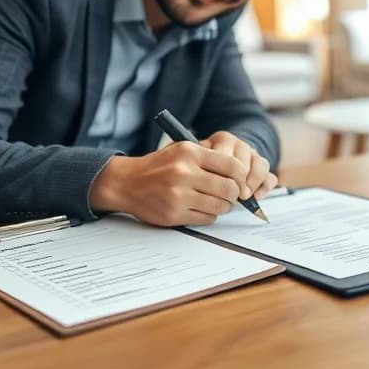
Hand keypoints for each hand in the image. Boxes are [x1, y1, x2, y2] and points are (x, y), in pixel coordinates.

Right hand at [89, 140, 251, 225]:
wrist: (126, 182)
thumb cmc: (158, 166)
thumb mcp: (181, 150)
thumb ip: (209, 158)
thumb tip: (241, 174)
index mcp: (189, 152)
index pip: (232, 166)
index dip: (242, 176)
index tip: (241, 181)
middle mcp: (184, 173)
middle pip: (229, 188)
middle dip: (235, 194)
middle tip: (232, 194)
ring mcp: (178, 195)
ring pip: (220, 206)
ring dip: (224, 206)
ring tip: (217, 201)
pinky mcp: (174, 214)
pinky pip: (206, 218)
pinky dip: (210, 215)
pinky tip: (202, 208)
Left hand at [199, 131, 277, 200]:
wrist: (223, 156)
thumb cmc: (206, 163)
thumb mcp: (199, 160)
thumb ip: (201, 167)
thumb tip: (203, 183)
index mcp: (223, 140)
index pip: (225, 156)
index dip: (222, 174)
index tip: (217, 188)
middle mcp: (240, 144)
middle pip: (243, 162)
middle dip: (238, 181)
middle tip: (232, 195)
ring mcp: (254, 154)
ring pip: (260, 166)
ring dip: (252, 184)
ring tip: (244, 196)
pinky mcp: (263, 167)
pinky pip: (270, 176)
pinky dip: (264, 187)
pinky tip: (256, 197)